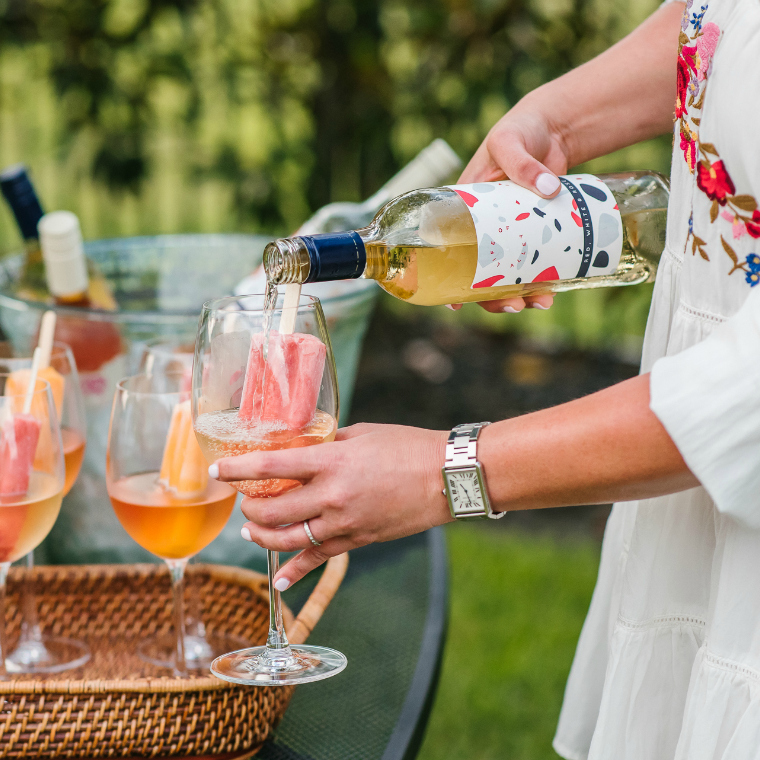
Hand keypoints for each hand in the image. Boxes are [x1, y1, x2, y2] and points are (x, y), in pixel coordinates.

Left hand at [212, 423, 450, 587]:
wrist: (445, 476)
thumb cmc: (406, 446)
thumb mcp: (361, 433)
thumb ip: (327, 442)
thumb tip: (302, 446)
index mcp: (332, 460)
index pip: (271, 466)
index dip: (238, 470)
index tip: (218, 471)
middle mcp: (332, 495)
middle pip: (273, 510)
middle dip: (249, 510)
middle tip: (243, 503)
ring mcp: (344, 522)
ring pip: (289, 539)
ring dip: (263, 538)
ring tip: (253, 532)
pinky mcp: (358, 539)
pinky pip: (319, 558)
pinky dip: (296, 571)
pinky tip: (279, 580)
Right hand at [451, 101, 565, 314]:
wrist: (554, 128)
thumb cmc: (519, 131)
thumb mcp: (509, 142)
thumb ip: (522, 163)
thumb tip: (548, 188)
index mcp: (464, 211)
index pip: (447, 252)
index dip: (449, 283)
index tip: (456, 305)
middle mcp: (484, 229)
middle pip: (481, 274)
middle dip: (494, 298)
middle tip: (515, 306)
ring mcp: (512, 235)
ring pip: (509, 275)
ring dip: (521, 294)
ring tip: (541, 303)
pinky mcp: (537, 233)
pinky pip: (536, 263)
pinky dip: (544, 279)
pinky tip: (554, 289)